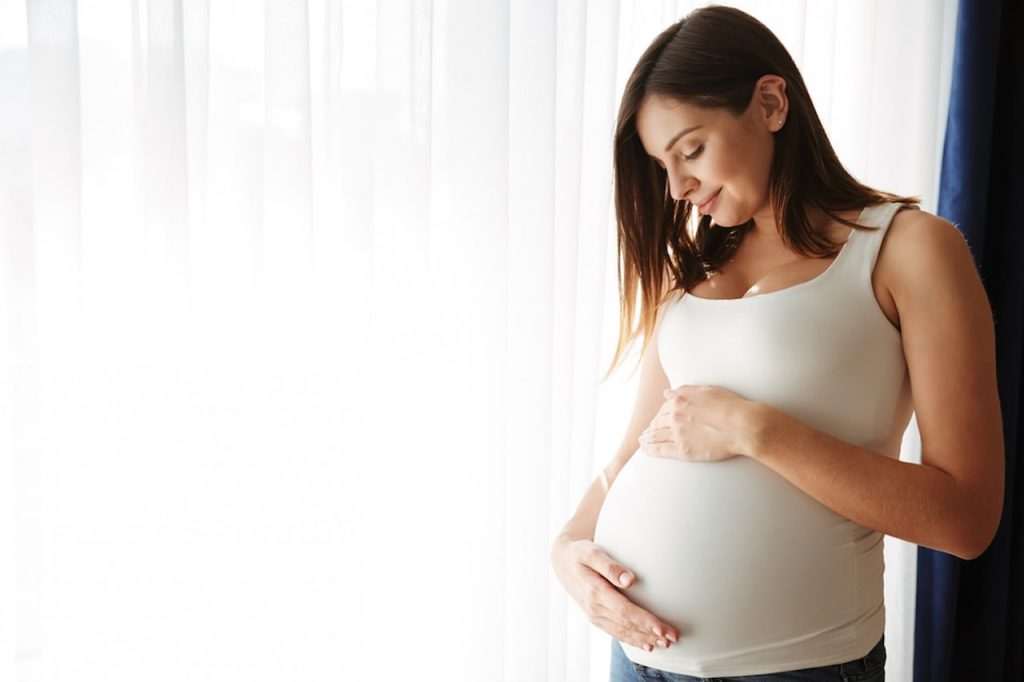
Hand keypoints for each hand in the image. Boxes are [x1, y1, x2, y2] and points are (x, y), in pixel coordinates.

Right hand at [550, 535, 678, 651]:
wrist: (562, 561)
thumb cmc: (580, 553)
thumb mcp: (591, 553)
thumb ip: (610, 566)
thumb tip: (630, 580)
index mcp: (595, 592)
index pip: (624, 611)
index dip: (644, 621)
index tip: (662, 628)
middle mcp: (595, 607)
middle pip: (626, 625)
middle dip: (650, 633)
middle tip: (672, 638)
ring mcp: (595, 614)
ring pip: (622, 632)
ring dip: (643, 639)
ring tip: (664, 644)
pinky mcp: (596, 617)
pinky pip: (615, 632)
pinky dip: (631, 639)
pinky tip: (645, 644)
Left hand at [638, 384, 756, 461]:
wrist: (742, 425)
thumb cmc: (730, 405)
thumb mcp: (706, 390)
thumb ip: (684, 391)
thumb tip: (666, 392)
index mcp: (680, 401)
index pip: (664, 408)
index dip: (660, 414)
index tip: (658, 418)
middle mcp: (675, 417)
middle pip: (658, 422)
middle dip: (651, 427)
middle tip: (647, 431)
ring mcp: (677, 434)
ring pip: (655, 436)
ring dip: (646, 438)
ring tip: (642, 440)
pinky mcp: (683, 450)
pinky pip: (660, 450)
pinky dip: (650, 449)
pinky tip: (644, 450)